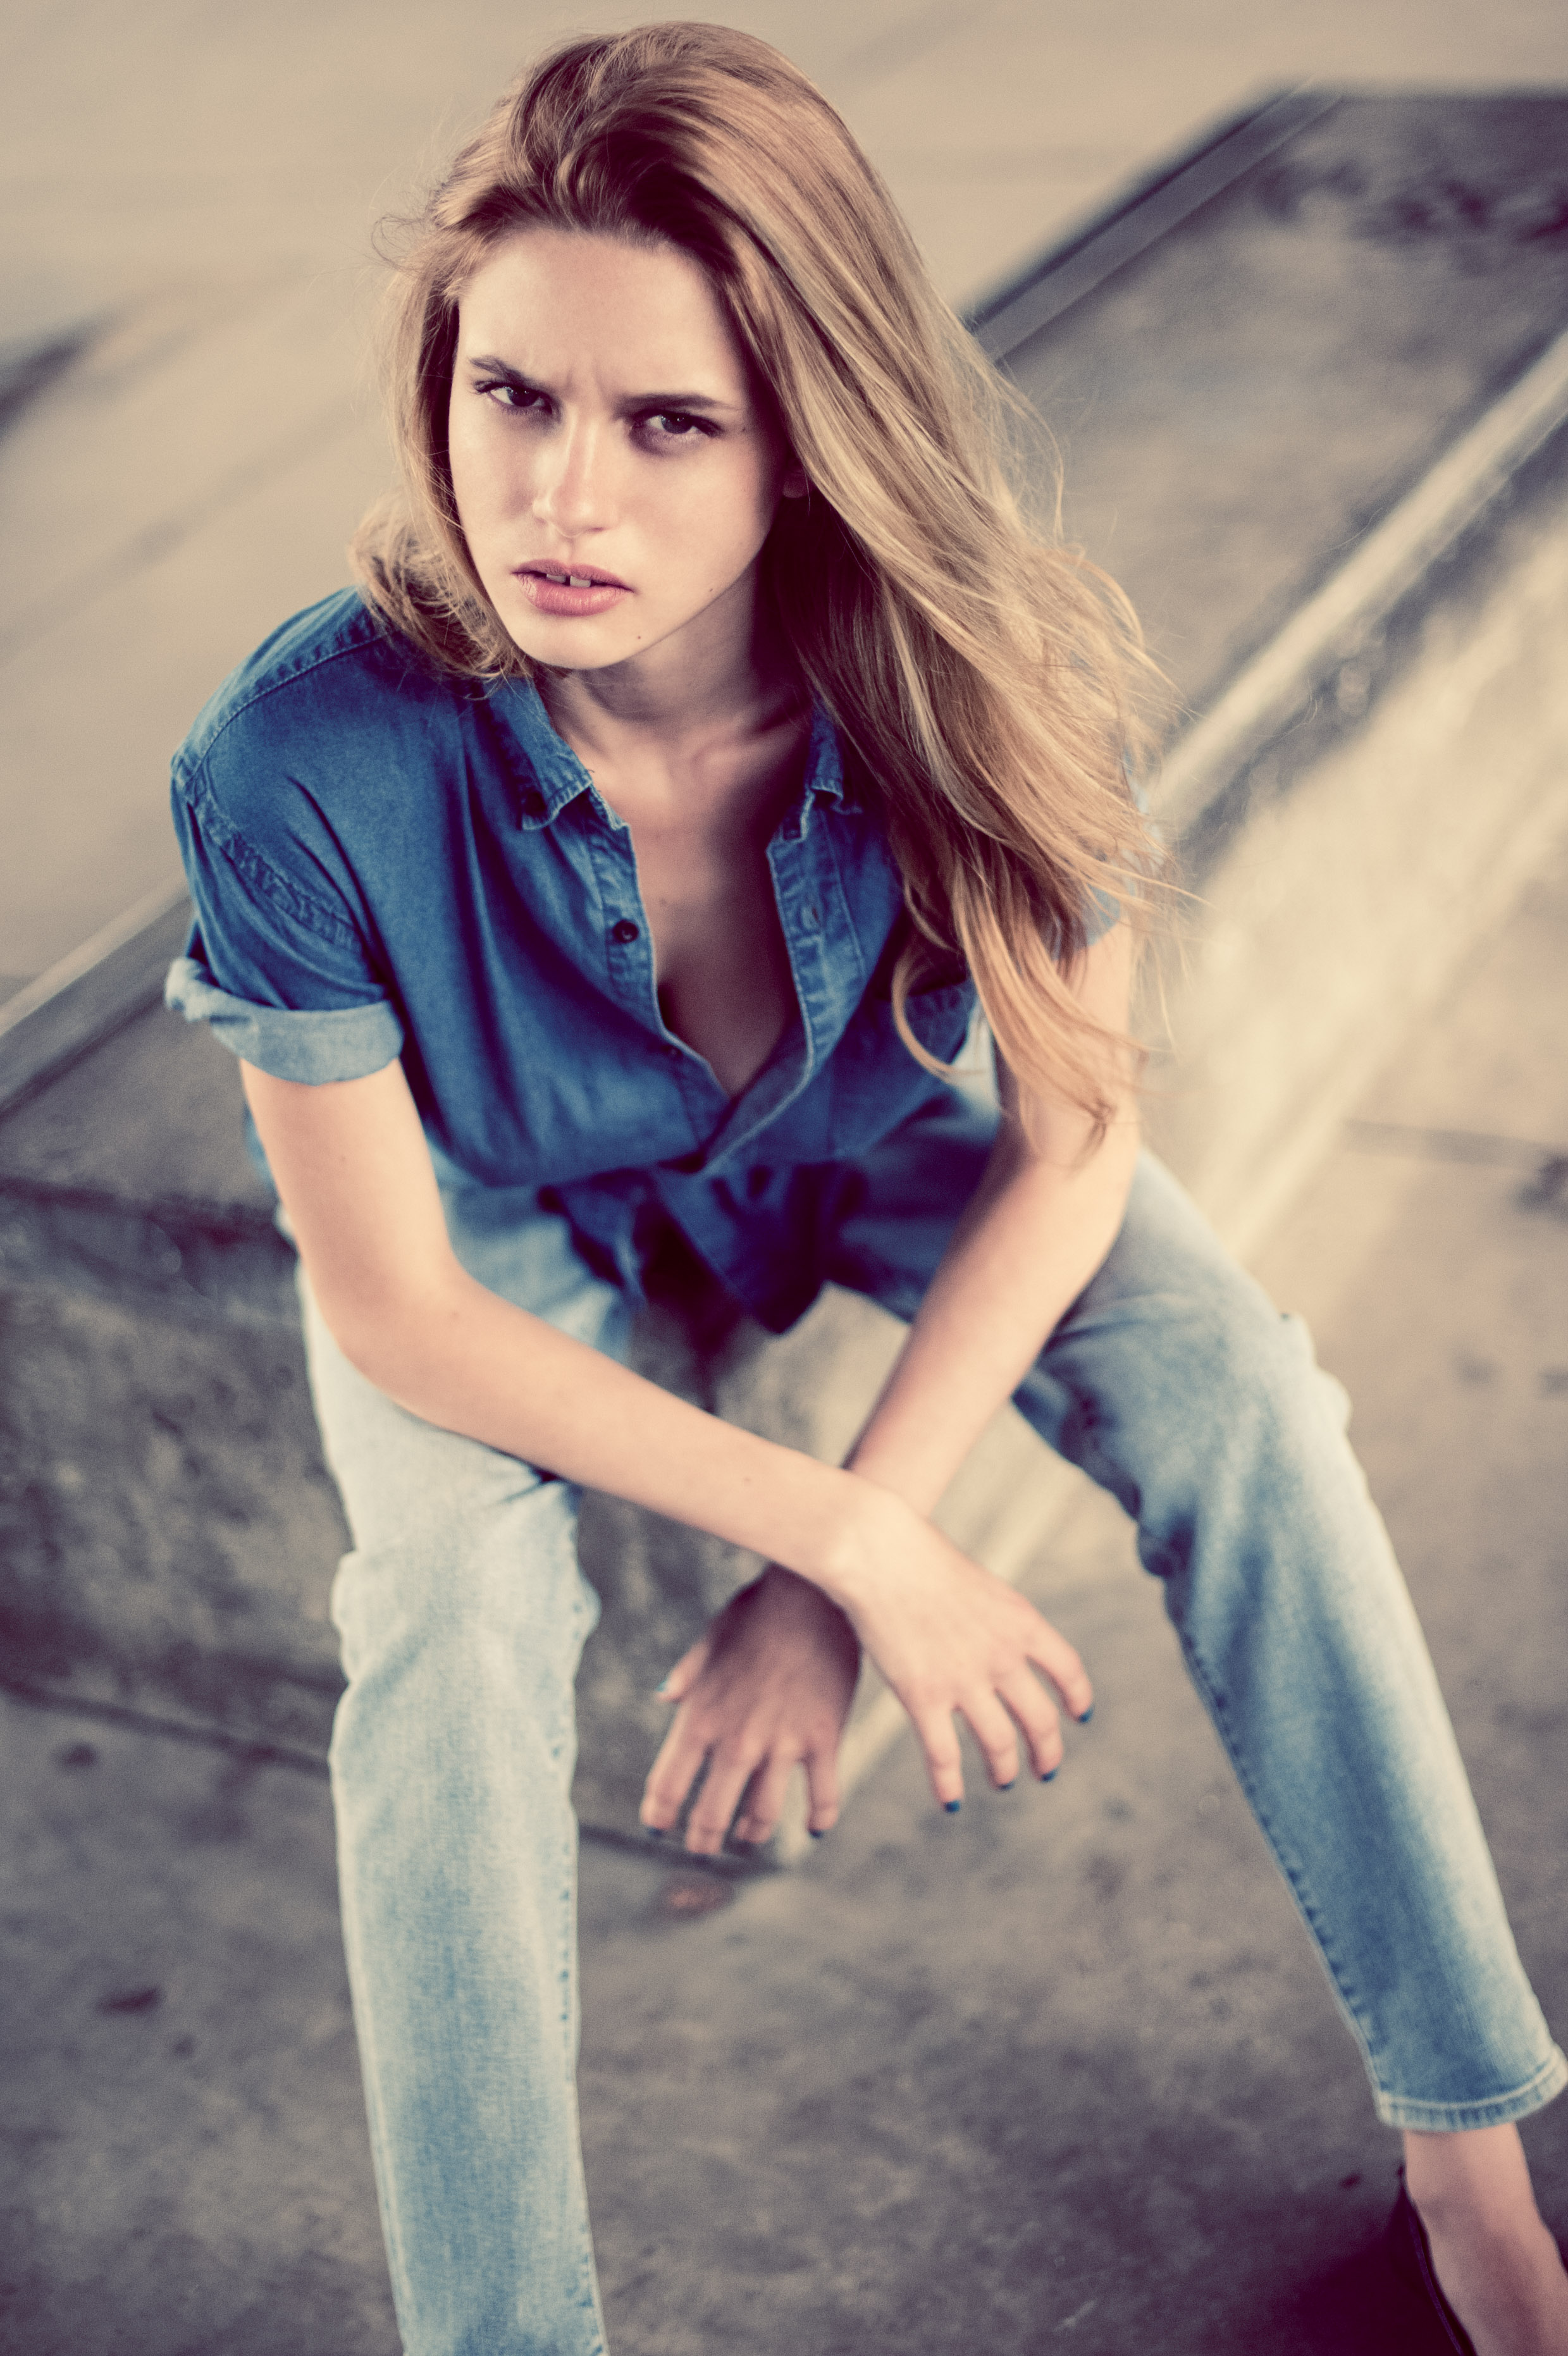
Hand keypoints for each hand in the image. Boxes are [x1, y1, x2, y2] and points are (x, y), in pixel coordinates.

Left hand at [640, 1566, 860, 1853]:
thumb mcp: (711, 1640)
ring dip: (753, 1836)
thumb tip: (663, 1696)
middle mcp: (737, 1740)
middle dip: (703, 1839)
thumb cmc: (757, 1612)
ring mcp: (782, 1744)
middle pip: (712, 1815)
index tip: (658, 1828)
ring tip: (748, 1841)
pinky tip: (814, 1828)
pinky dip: (819, 1819)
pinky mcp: (824, 1739)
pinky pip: (823, 1796)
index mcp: (701, 1716)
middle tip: (703, 1848)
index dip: (660, 1815)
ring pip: (763, 1817)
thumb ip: (687, 1676)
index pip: (668, 1786)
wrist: (813, 1593)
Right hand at [832, 1485, 1092, 1810]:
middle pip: (1042, 1720)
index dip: (1078, 1698)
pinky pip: (944, 1756)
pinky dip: (950, 1784)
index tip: (1081, 1716)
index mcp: (1021, 1622)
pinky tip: (952, 1799)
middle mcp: (1003, 1656)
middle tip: (1046, 1769)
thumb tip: (996, 1645)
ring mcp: (965, 1679)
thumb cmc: (917, 1556)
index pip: (1067, 1670)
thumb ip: (994, 1620)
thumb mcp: (977, 1584)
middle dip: (1048, 1751)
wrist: (879, 1551)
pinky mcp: (923, 1696)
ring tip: (1004, 1781)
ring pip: (1000, 1745)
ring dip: (1005, 1769)